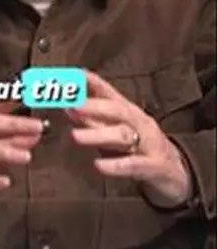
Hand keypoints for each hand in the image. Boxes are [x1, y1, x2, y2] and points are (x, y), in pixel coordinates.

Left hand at [66, 71, 192, 207]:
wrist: (177, 172)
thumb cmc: (143, 147)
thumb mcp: (119, 131)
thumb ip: (95, 121)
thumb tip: (70, 109)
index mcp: (130, 112)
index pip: (111, 93)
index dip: (94, 83)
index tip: (77, 75)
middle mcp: (140, 123)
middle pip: (117, 111)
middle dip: (94, 106)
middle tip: (73, 106)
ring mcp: (149, 143)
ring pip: (123, 135)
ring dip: (98, 134)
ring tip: (75, 135)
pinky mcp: (155, 166)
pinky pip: (134, 164)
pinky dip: (116, 165)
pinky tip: (99, 165)